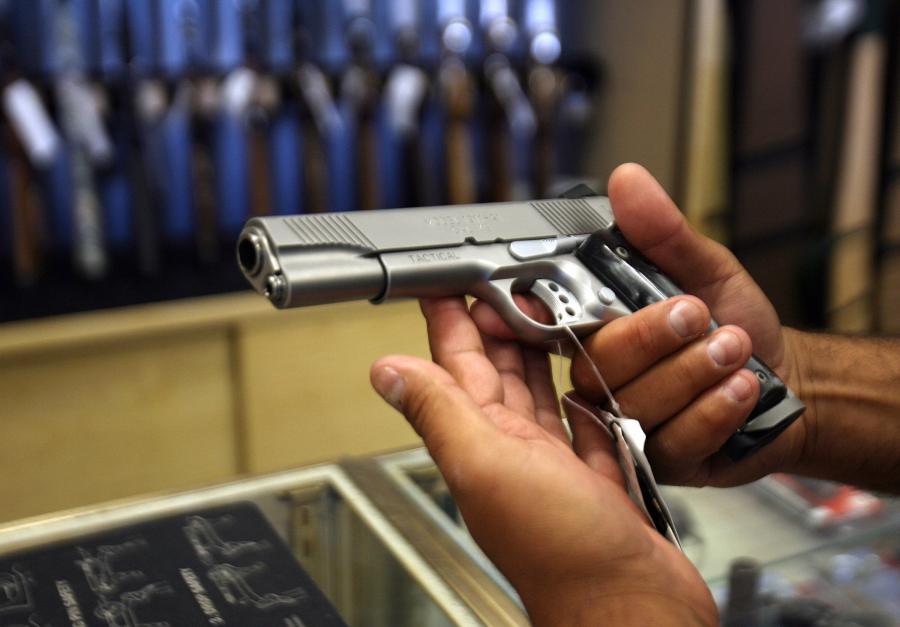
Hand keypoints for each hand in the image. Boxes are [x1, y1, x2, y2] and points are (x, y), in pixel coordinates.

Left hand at [371, 297, 717, 625]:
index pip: (457, 366)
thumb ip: (440, 414)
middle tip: (499, 285)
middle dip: (495, 324)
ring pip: (538, 394)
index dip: (451, 322)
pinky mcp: (597, 480)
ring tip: (538, 316)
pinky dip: (581, 399)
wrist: (631, 609)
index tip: (447, 284)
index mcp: (483, 442)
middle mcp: (514, 452)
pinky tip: (584, 381)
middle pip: (498, 373)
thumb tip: (387, 373)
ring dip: (536, 354)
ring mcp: (555, 467)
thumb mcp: (488, 465)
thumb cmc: (564, 554)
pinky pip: (583, 427)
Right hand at [472, 164, 811, 487]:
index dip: (529, 316)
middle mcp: (602, 381)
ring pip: (636, 403)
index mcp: (597, 331)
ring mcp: (627, 426)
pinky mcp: (660, 463)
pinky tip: (740, 390)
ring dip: (693, 372)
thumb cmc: (736, 324)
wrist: (789, 381)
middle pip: (595, 365)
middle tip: (698, 315)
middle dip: (651, 338)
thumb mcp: (705, 269)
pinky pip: (675, 439)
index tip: (531, 306)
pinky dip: (714, 409)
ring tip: (736, 349)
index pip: (544, 324)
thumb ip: (663, 232)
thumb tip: (628, 181)